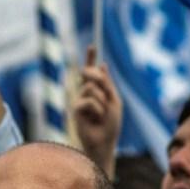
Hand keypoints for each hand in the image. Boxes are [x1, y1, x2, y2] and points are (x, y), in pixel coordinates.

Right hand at [72, 45, 121, 179]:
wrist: (104, 142)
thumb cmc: (110, 124)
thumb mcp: (114, 101)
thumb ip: (107, 84)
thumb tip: (103, 65)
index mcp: (97, 90)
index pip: (92, 72)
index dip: (91, 58)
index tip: (92, 45)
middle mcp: (86, 93)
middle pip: (90, 74)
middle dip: (99, 78)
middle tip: (105, 95)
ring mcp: (80, 100)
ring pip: (91, 87)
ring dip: (102, 101)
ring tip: (102, 115)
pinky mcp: (76, 109)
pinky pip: (89, 100)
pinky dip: (97, 110)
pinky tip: (96, 120)